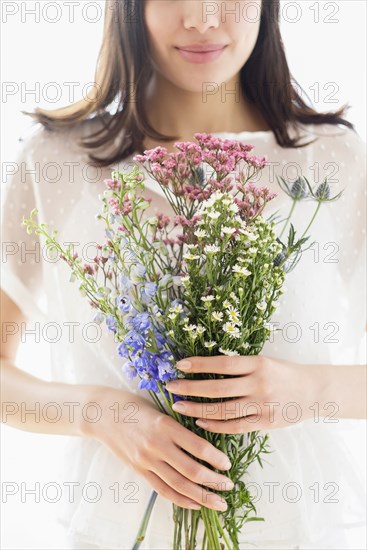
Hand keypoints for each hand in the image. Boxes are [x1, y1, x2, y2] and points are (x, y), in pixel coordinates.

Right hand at [82, 386, 233, 510]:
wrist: (102, 414)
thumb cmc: (135, 405)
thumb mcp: (160, 408)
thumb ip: (180, 425)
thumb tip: (206, 443)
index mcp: (165, 425)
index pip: (197, 446)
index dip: (216, 458)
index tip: (228, 464)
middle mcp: (156, 445)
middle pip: (191, 470)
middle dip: (214, 481)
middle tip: (230, 486)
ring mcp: (146, 460)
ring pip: (178, 485)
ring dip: (202, 496)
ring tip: (219, 502)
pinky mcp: (139, 470)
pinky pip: (162, 489)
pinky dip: (181, 499)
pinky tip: (195, 503)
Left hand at [165, 355, 318, 432]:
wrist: (312, 392)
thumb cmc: (283, 373)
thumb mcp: (264, 362)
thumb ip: (240, 366)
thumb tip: (204, 367)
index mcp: (258, 364)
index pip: (222, 363)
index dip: (199, 364)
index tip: (179, 364)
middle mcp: (259, 384)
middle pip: (217, 388)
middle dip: (190, 388)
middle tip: (170, 387)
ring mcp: (262, 405)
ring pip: (223, 410)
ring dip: (197, 409)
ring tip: (179, 406)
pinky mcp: (264, 423)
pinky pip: (234, 426)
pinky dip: (215, 425)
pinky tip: (200, 421)